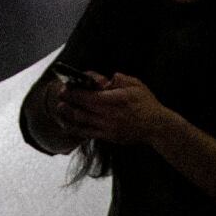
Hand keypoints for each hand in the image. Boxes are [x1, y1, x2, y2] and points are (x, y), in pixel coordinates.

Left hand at [55, 71, 170, 148]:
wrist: (156, 127)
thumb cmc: (147, 103)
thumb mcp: (135, 84)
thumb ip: (118, 79)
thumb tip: (102, 79)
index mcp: (115, 100)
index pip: (89, 95)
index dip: (75, 91)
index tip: (67, 86)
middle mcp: (109, 115)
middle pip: (82, 108)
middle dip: (69, 101)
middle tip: (60, 94)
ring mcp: (107, 128)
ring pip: (82, 122)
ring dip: (68, 114)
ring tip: (59, 108)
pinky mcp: (108, 137)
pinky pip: (88, 133)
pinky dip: (75, 129)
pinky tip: (67, 125)